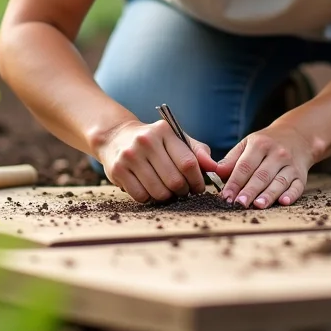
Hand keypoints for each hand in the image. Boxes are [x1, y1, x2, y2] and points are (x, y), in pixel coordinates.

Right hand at [95, 119, 218, 202]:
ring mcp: (130, 156)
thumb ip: (198, 152)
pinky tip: (150, 189)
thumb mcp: (176, 140)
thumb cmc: (154, 141)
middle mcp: (146, 141)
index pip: (188, 163)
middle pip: (175, 181)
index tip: (198, 188)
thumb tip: (215, 168)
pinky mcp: (117, 170)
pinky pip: (141, 196)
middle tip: (182, 191)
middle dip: (183, 191)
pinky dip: (149, 198)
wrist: (116, 136)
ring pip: (159, 192)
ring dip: (167, 197)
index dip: (197, 181)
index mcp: (164, 131)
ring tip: (167, 191)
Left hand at [215, 122, 313, 208]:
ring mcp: (290, 165)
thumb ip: (232, 159)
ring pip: (279, 181)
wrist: (298, 136)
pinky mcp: (301, 175)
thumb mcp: (248, 143)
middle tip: (239, 204)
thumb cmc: (267, 143)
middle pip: (261, 175)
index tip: (226, 196)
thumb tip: (216, 172)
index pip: (245, 166)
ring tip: (258, 205)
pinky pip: (297, 186)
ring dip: (269, 194)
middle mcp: (277, 154)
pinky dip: (291, 194)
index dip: (234, 182)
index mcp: (260, 145)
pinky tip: (283, 201)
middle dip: (250, 190)